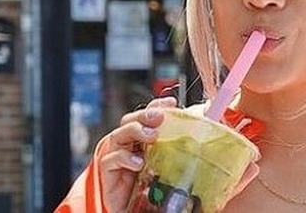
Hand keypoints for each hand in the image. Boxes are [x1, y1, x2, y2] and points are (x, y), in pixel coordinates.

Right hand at [99, 96, 177, 211]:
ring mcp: (115, 155)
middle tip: (159, 117)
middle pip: (130, 120)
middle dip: (145, 115)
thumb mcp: (167, 167)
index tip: (171, 103)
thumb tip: (199, 139)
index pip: (146, 116)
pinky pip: (112, 158)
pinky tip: (138, 163)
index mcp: (141, 140)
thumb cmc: (150, 190)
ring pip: (119, 134)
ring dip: (136, 131)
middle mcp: (127, 144)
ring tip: (152, 136)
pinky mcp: (107, 170)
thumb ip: (176, 152)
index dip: (157, 105)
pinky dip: (125, 158)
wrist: (132, 211)